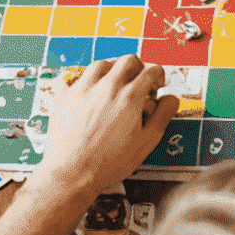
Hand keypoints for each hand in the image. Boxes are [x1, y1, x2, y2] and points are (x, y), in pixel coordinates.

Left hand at [36, 56, 175, 198]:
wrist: (72, 174)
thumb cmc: (109, 163)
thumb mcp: (147, 142)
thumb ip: (163, 115)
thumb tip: (171, 98)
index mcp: (130, 97)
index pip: (150, 71)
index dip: (159, 75)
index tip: (157, 84)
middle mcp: (106, 87)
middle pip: (127, 60)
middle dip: (138, 67)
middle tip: (139, 81)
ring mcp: (83, 89)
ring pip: (100, 63)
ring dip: (111, 68)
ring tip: (114, 81)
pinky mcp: (64, 97)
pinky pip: (68, 76)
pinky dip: (77, 77)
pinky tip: (82, 86)